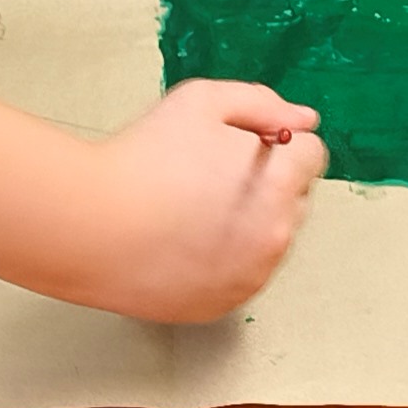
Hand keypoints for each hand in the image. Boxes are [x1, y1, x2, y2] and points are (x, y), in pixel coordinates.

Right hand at [81, 79, 326, 321]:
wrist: (94, 226)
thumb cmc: (145, 157)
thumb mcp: (202, 102)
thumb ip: (263, 103)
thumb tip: (304, 121)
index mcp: (279, 184)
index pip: (313, 155)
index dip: (276, 141)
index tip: (236, 142)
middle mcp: (276, 237)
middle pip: (294, 197)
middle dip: (267, 180)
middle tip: (209, 171)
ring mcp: (251, 277)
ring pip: (268, 237)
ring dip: (248, 219)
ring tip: (191, 206)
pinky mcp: (223, 304)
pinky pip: (240, 272)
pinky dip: (224, 256)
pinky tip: (183, 239)